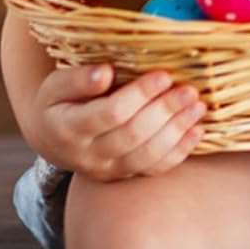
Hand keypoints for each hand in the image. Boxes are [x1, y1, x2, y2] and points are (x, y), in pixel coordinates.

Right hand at [29, 63, 205, 180]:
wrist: (51, 139)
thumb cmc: (58, 102)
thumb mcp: (56, 84)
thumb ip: (78, 78)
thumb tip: (106, 73)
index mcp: (68, 128)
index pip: (111, 113)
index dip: (140, 95)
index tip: (164, 75)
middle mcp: (88, 155)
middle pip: (133, 136)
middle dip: (165, 111)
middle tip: (189, 90)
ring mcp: (107, 170)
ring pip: (146, 156)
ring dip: (177, 131)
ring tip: (198, 107)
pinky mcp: (123, 176)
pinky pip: (153, 169)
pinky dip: (178, 153)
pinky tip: (197, 132)